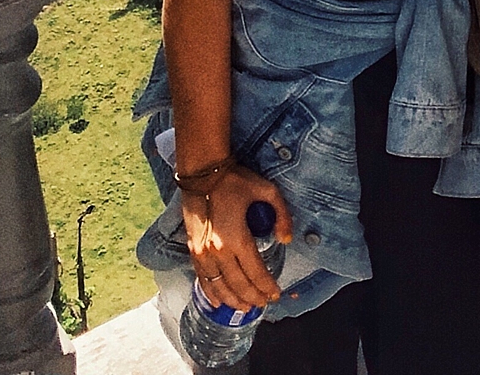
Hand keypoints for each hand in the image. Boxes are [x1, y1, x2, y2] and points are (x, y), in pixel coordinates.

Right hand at [181, 164, 292, 311]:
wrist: (203, 173)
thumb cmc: (235, 180)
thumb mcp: (267, 190)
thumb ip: (281, 214)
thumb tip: (286, 239)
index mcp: (237, 238)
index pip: (255, 272)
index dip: (266, 286)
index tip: (275, 293)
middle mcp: (218, 251)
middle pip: (238, 284)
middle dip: (253, 297)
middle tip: (264, 303)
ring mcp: (202, 253)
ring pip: (219, 287)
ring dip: (233, 300)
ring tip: (246, 307)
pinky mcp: (193, 250)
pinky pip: (202, 279)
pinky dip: (211, 293)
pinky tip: (218, 302)